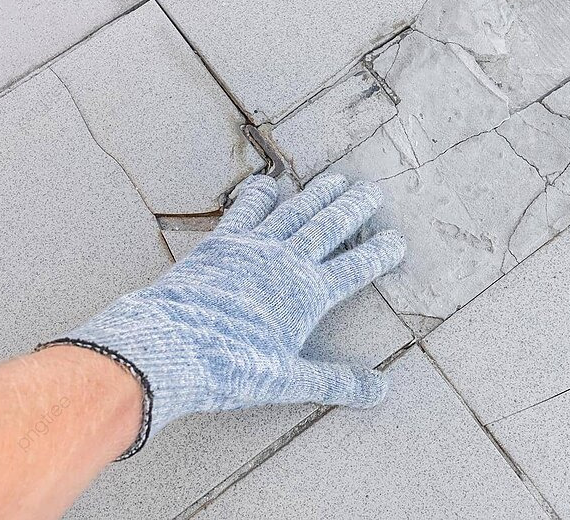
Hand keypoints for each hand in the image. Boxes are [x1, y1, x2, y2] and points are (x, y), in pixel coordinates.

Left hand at [41, 174, 404, 457]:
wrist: (172, 346)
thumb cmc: (231, 365)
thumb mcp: (289, 379)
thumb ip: (337, 380)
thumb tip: (382, 390)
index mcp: (307, 294)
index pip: (354, 269)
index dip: (379, 254)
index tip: (397, 240)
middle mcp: (286, 262)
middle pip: (329, 228)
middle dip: (354, 209)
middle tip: (374, 190)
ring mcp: (253, 248)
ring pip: (295, 212)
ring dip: (318, 194)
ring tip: (336, 179)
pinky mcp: (221, 243)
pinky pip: (246, 211)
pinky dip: (259, 195)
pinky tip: (267, 183)